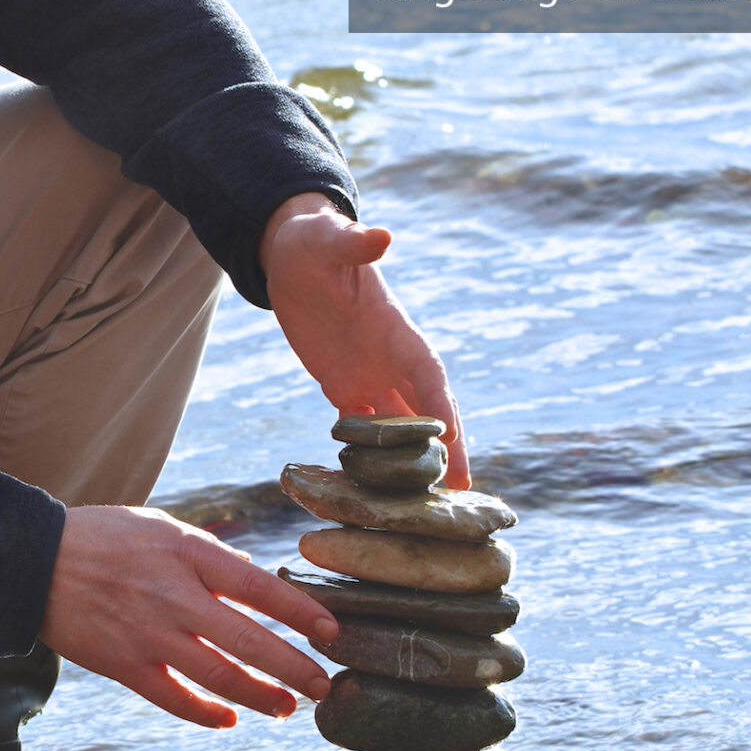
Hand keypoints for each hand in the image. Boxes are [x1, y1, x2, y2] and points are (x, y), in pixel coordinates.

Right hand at [38, 504, 336, 728]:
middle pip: (249, 641)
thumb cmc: (101, 538)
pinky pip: (174, 698)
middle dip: (294, 668)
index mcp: (187, 553)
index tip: (332, 633)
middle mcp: (174, 596)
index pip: (260, 588)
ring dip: (260, 696)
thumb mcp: (161, 528)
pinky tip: (229, 719)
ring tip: (286, 708)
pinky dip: (206, 713)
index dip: (301, 614)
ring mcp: (149, 634)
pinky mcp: (124, 664)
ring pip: (219, 676)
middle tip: (324, 685)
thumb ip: (209, 556)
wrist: (31, 561)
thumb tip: (255, 578)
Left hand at [260, 191, 469, 487]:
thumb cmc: (315, 240)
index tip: (455, 452)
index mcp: (399, 333)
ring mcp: (369, 377)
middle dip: (443, 459)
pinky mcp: (342, 387)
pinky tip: (368, 494)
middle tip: (458, 503)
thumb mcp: (331, 240)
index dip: (445, 417)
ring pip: (398, 432)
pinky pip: (359, 431)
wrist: (292, 251)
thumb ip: (356, 244)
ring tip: (421, 515)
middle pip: (426, 417)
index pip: (431, 381)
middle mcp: (392, 362)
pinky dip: (366, 460)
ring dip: (410, 469)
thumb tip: (380, 235)